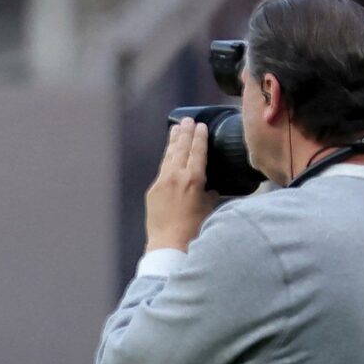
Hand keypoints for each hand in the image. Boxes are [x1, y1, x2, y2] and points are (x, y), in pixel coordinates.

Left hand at [145, 118, 213, 253]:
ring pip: (169, 157)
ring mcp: (162, 182)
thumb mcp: (209, 208)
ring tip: (176, 129)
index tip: (200, 126)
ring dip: (173, 141)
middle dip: (184, 133)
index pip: (197, 151)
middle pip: (181, 149)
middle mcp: (176, 177)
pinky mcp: (153, 190)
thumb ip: (210, 194)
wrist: (169, 243)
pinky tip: (169, 155)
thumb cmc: (194, 229)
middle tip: (187, 120)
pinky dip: (167, 159)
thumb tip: (210, 189)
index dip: (199, 137)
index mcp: (194, 179)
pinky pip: (162, 170)